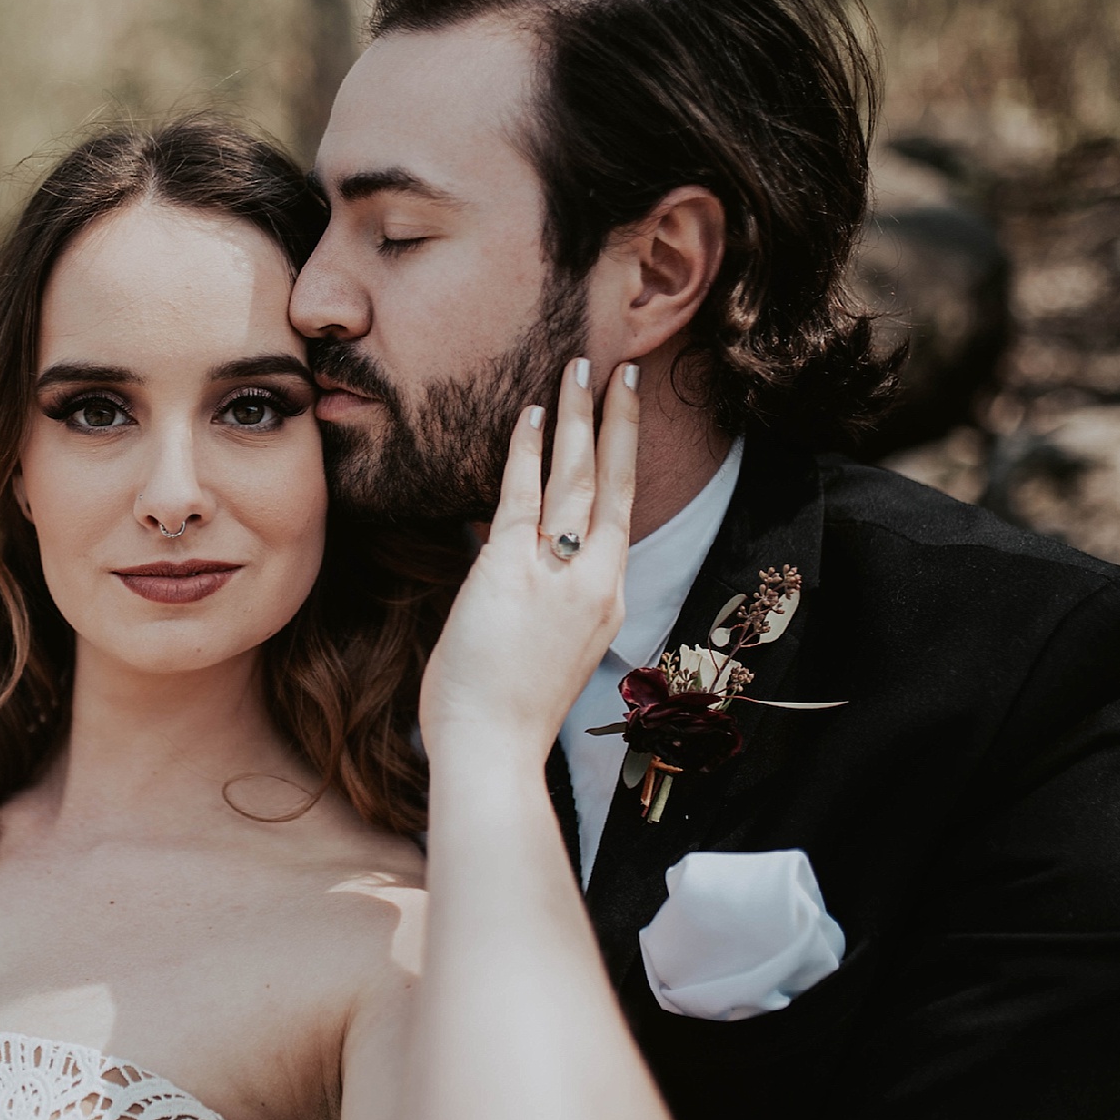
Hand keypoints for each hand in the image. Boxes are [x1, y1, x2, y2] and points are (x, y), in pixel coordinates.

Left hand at [419, 358, 639, 766]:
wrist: (493, 752)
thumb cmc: (506, 714)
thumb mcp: (544, 649)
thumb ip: (537, 598)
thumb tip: (506, 553)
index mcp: (605, 602)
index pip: (620, 513)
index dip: (626, 458)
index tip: (627, 414)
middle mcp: (594, 582)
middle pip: (612, 483)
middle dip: (616, 420)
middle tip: (621, 369)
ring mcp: (557, 574)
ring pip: (576, 477)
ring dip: (576, 417)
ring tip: (579, 367)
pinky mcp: (512, 572)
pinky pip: (521, 496)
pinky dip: (526, 451)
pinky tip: (530, 413)